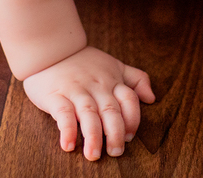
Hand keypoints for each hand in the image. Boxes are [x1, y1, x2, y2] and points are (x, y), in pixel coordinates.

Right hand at [22, 46, 154, 159]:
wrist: (50, 48)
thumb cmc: (83, 61)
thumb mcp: (113, 64)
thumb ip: (136, 79)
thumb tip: (152, 98)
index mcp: (111, 80)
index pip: (128, 99)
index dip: (132, 119)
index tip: (129, 137)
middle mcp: (96, 86)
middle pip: (111, 110)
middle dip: (115, 133)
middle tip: (115, 151)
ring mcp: (76, 90)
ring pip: (88, 114)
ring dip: (93, 136)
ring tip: (93, 154)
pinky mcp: (56, 95)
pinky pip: (63, 113)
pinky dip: (67, 130)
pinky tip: (68, 145)